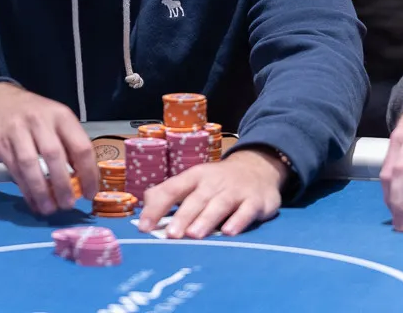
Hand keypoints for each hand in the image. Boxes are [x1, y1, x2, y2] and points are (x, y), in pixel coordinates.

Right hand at [0, 83, 97, 215]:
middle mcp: (40, 120)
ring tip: (49, 208)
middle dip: (63, 185)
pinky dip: (25, 190)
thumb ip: (70, 147)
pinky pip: (14, 170)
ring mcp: (16, 130)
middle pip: (54, 155)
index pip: (80, 146)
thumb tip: (83, 182)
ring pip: (30, 165)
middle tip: (68, 204)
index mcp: (61, 116)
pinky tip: (33, 201)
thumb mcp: (57, 122)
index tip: (89, 194)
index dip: (88, 173)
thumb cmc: (36, 117)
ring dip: (41, 191)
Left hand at [137, 148, 284, 238]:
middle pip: (196, 199)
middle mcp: (213, 182)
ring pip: (219, 205)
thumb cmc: (217, 181)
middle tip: (171, 235)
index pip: (172, 189)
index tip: (144, 227)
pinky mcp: (255, 201)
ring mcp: (235, 191)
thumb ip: (169, 194)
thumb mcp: (193, 181)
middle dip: (183, 216)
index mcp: (194, 176)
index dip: (156, 207)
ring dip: (206, 219)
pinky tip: (228, 232)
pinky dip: (238, 221)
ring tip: (194, 235)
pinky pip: (246, 211)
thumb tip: (144, 213)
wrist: (258, 167)